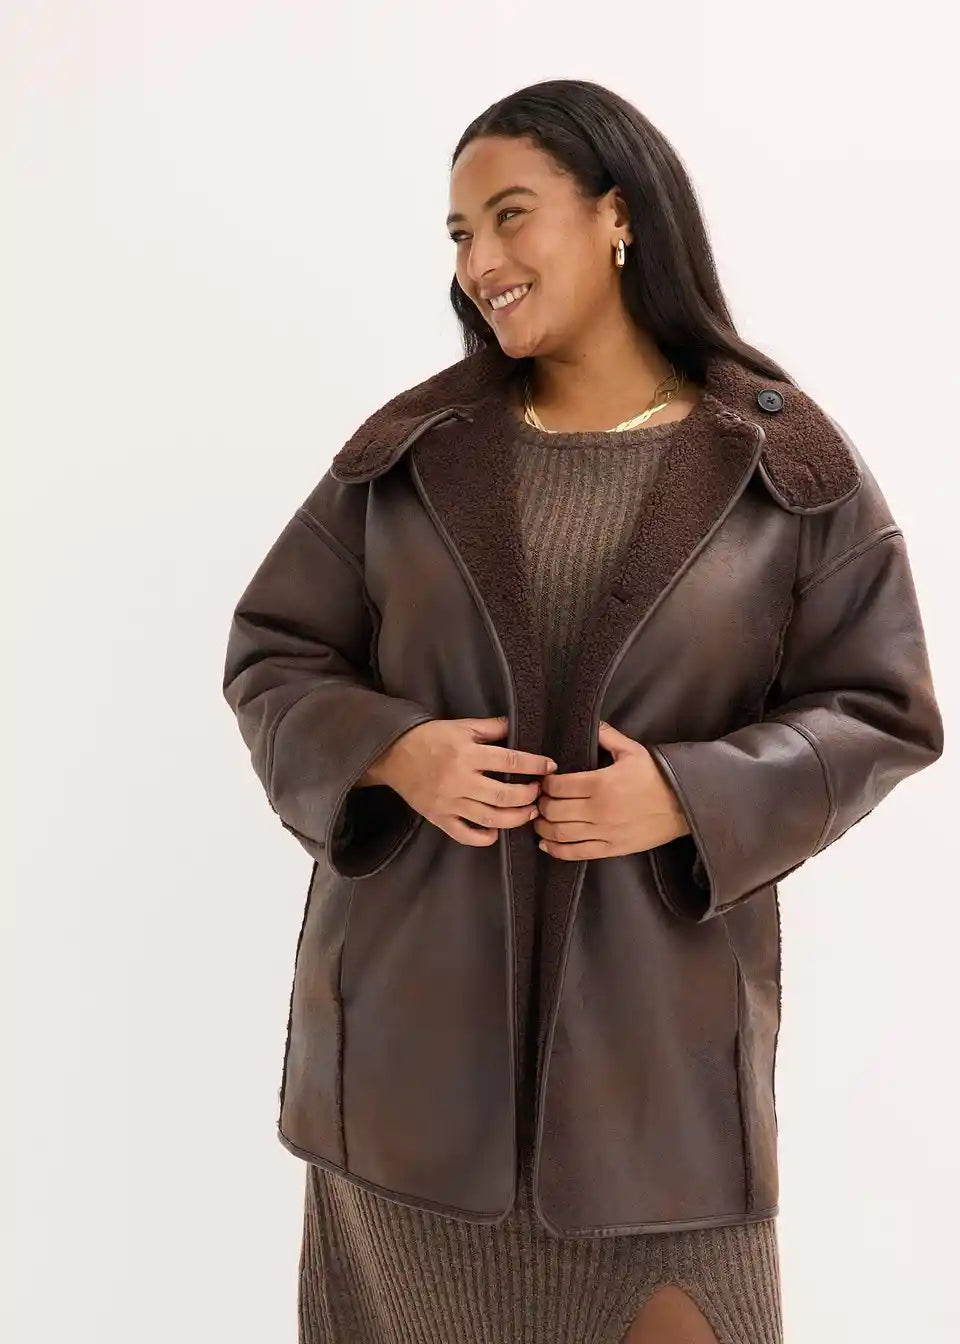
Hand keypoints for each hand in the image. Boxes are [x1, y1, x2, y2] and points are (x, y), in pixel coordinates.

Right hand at [366, 715, 557, 847]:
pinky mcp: (439, 817)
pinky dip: (483, 837)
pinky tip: (496, 832)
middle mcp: (460, 780)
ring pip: (490, 818)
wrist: (393, 754)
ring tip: (529, 812)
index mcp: (467, 754)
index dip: (534, 765)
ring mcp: (449, 802)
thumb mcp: (461, 726)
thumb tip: (517, 726)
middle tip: (540, 792)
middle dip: (529, 796)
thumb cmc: (430, 737)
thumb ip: (490, 728)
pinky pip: (464, 834)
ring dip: (515, 818)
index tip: (549, 767)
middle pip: (505, 795)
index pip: (510, 761)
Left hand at [534, 720, 690, 860]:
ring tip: (539, 820)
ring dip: (544, 827)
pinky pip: (577, 853)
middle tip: (539, 799)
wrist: (684, 805)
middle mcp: (599, 810)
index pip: (559, 786)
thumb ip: (608, 736)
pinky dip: (557, 850)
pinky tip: (546, 844)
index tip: (544, 781)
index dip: (546, 784)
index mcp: (601, 783)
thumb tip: (591, 723)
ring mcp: (605, 831)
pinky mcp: (612, 848)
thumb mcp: (633, 751)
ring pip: (561, 833)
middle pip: (555, 810)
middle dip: (541, 804)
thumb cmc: (658, 776)